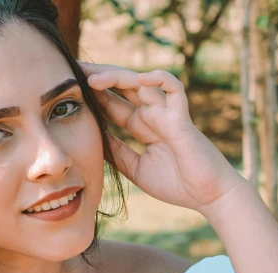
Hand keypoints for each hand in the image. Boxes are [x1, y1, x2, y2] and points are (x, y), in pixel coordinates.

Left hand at [78, 61, 244, 209]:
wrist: (207, 196)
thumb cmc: (177, 184)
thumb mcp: (135, 168)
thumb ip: (116, 151)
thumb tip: (92, 137)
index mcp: (141, 127)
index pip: (112, 103)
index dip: (92, 95)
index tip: (70, 90)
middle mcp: (152, 115)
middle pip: (122, 87)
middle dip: (99, 77)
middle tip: (74, 71)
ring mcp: (167, 114)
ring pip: (141, 83)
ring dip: (116, 76)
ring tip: (92, 78)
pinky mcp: (181, 118)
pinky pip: (173, 88)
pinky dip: (159, 79)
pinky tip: (138, 78)